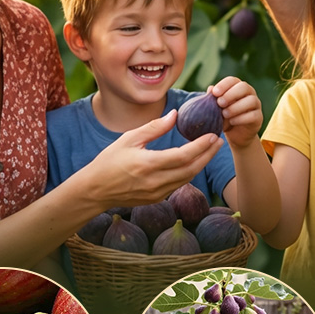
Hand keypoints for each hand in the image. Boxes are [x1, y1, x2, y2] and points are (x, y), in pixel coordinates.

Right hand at [91, 110, 222, 205]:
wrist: (95, 191)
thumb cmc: (109, 161)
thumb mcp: (129, 139)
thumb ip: (153, 127)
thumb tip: (174, 115)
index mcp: (148, 164)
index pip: (183, 156)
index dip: (201, 146)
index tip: (212, 135)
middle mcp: (155, 182)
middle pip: (191, 169)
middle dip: (207, 155)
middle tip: (218, 141)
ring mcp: (157, 193)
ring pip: (187, 178)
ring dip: (201, 164)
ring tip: (210, 149)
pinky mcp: (156, 199)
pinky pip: (178, 184)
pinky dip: (189, 172)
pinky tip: (193, 161)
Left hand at [211, 76, 262, 148]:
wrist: (235, 134)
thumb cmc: (225, 117)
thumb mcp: (217, 108)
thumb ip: (213, 99)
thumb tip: (210, 88)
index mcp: (237, 87)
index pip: (232, 80)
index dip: (224, 85)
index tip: (215, 93)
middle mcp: (249, 93)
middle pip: (244, 87)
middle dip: (231, 94)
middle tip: (220, 103)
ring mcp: (256, 105)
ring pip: (251, 100)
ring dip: (236, 107)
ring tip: (225, 114)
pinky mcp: (259, 117)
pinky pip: (253, 115)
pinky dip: (241, 118)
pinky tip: (232, 121)